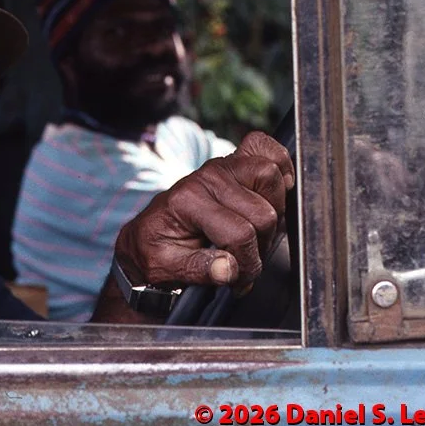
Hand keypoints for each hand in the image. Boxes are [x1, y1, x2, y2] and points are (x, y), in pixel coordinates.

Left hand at [114, 131, 295, 289]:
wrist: (145, 236)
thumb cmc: (156, 250)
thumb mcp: (166, 268)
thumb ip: (198, 270)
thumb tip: (229, 269)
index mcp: (186, 201)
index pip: (240, 234)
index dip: (247, 264)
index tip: (240, 279)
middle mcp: (205, 178)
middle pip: (263, 212)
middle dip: (261, 244)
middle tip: (246, 258)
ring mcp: (220, 166)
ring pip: (269, 176)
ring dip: (274, 209)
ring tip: (257, 231)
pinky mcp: (231, 162)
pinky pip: (263, 146)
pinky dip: (278, 164)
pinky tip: (274, 191)